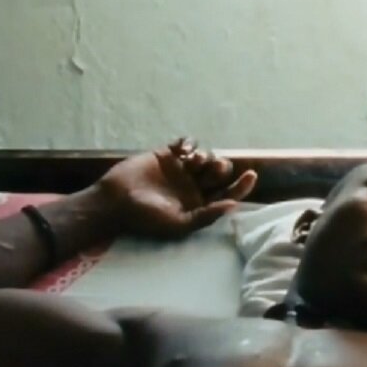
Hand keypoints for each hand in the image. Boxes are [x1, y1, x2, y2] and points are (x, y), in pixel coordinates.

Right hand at [94, 138, 257, 239]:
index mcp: (199, 204)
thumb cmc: (145, 217)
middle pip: (219, 172)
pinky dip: (189, 143)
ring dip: (205, 156)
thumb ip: (206, 216)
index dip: (241, 185)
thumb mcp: (178, 223)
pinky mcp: (166, 155)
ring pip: (205, 157)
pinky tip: (182, 150)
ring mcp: (180, 169)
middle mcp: (192, 186)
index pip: (227, 193)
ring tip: (192, 161)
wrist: (114, 201)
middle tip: (214, 168)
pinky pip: (186, 144)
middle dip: (221, 167)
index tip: (251, 175)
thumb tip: (233, 206)